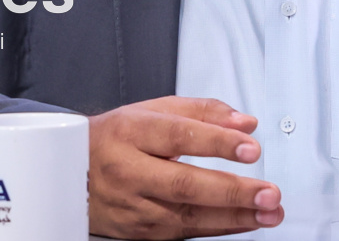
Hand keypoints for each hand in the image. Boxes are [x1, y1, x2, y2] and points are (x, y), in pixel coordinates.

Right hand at [87, 96, 282, 238]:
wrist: (69, 172)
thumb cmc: (116, 138)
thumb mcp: (154, 110)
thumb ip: (204, 112)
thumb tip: (245, 123)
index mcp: (131, 131)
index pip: (178, 135)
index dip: (216, 142)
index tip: (250, 146)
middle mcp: (128, 170)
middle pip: (184, 183)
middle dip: (232, 191)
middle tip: (269, 192)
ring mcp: (131, 206)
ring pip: (186, 216)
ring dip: (234, 217)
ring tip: (268, 211)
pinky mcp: (136, 232)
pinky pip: (182, 233)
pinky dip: (218, 228)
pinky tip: (245, 222)